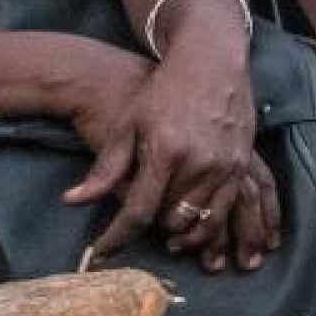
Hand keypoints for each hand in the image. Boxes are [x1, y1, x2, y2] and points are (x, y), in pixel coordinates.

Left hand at [61, 7, 275, 269]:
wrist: (212, 60)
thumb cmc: (164, 89)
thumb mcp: (128, 123)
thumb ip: (106, 167)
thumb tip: (73, 201)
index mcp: (165, 151)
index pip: (138, 211)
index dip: (117, 238)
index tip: (101, 255)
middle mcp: (199, 162)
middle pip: (171, 221)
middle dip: (153, 231)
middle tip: (141, 230)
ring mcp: (225, 164)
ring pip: (202, 222)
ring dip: (184, 235)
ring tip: (170, 239)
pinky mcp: (243, 164)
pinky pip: (228, 209)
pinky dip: (211, 225)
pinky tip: (198, 229)